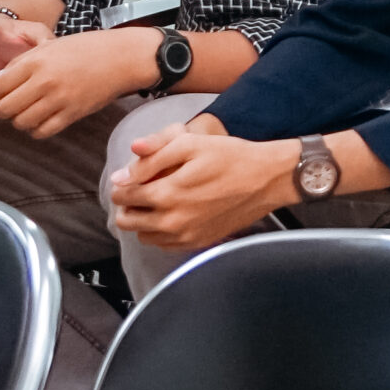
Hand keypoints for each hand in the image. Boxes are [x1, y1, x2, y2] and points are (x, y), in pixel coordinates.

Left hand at [0, 28, 161, 137]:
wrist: (123, 57)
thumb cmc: (87, 48)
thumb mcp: (50, 46)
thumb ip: (20, 63)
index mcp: (36, 62)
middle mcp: (44, 82)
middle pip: (5, 108)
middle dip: (1, 111)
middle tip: (6, 108)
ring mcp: (59, 100)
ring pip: (22, 122)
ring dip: (19, 121)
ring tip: (25, 113)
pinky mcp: (73, 114)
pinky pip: (43, 131)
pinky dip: (36, 130)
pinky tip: (40, 121)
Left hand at [109, 126, 296, 251]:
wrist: (268, 179)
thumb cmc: (232, 157)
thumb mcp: (191, 144)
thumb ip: (152, 157)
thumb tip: (121, 175)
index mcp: (166, 194)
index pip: (123, 196)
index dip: (122, 184)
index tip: (130, 177)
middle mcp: (172, 221)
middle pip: (127, 221)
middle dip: (127, 204)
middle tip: (141, 190)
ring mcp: (186, 235)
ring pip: (143, 235)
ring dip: (143, 219)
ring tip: (158, 202)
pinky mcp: (199, 243)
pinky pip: (164, 245)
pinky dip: (161, 232)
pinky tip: (175, 214)